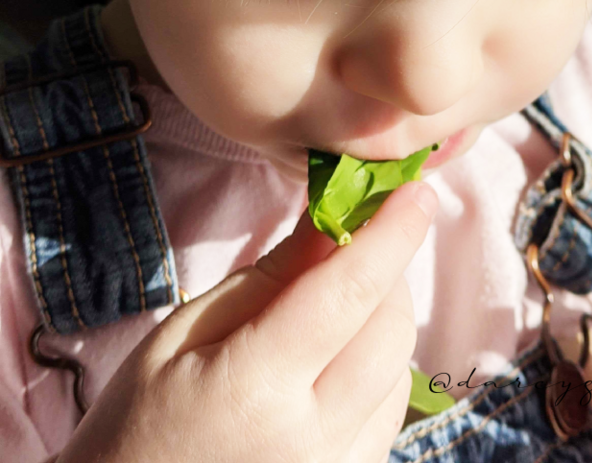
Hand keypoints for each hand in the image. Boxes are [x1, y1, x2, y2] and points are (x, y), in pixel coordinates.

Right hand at [57, 180, 438, 462]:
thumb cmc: (138, 420)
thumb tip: (331, 219)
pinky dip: (378, 369)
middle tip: (358, 239)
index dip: (390, 234)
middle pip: (388, 330)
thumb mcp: (185, 332)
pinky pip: (388, 415)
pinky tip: (339, 355)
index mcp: (257, 389)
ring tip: (339, 300)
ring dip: (384, 320)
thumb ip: (267, 277)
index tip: (415, 191)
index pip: (347, 293)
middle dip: (388, 270)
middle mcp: (312, 440)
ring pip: (399, 372)